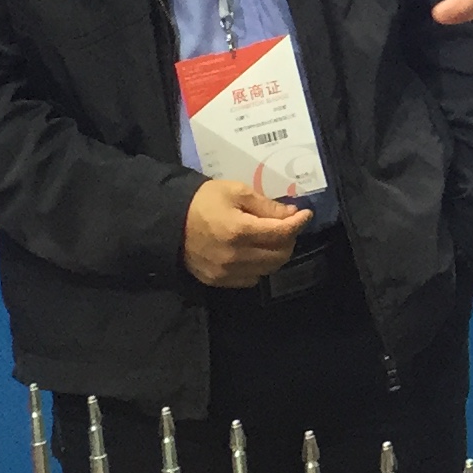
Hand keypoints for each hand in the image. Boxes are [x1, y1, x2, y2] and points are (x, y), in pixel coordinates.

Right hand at [183, 176, 309, 285]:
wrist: (168, 222)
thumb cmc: (202, 201)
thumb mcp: (235, 191)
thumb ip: (265, 205)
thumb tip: (290, 213)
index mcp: (239, 230)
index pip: (281, 232)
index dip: (298, 222)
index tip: (305, 214)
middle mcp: (235, 256)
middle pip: (279, 255)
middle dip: (289, 239)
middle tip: (287, 225)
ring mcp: (226, 272)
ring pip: (268, 270)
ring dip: (277, 254)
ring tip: (273, 239)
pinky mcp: (218, 281)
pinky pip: (251, 279)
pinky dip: (260, 267)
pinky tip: (255, 253)